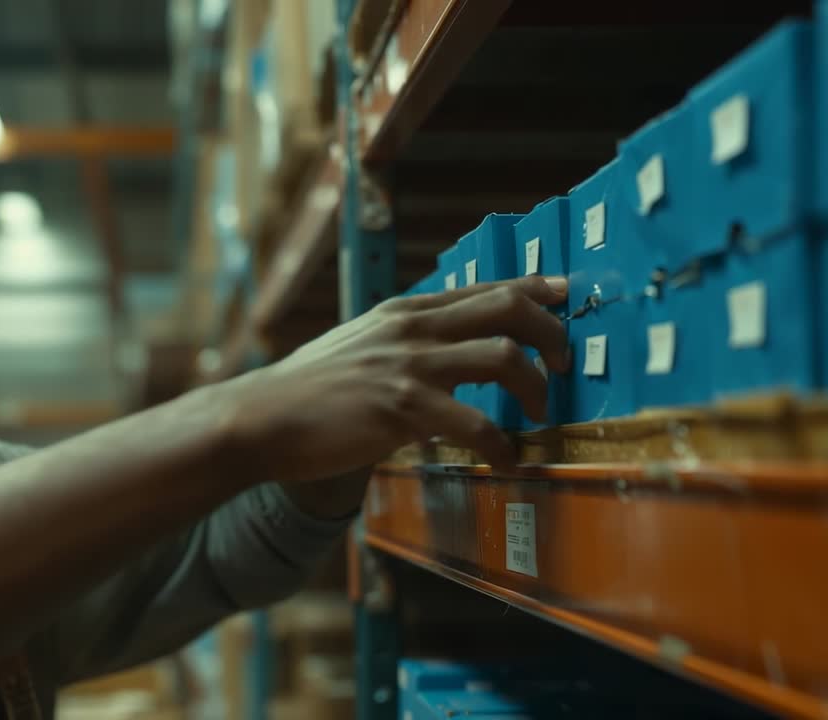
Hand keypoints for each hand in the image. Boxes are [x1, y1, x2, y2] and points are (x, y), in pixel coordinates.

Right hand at [219, 275, 569, 482]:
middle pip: (507, 309)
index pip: (484, 287)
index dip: (534, 290)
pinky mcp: (402, 408)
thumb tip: (441, 349)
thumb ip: (402, 341)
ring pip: (502, 358)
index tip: (565, 294)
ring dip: (535, 389)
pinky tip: (507, 462)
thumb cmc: (309, 389)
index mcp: (405, 310)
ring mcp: (409, 365)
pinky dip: (502, 446)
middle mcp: (413, 328)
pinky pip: (475, 425)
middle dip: (550, 334)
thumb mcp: (360, 345)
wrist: (261, 417)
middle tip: (563, 365)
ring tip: (539, 416)